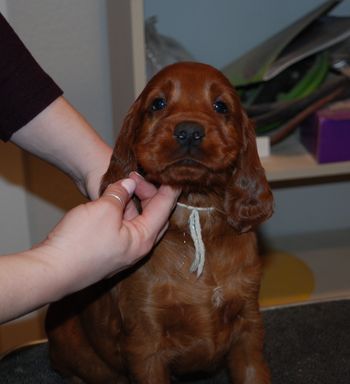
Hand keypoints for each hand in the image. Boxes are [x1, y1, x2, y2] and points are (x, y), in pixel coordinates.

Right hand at [42, 174, 180, 291]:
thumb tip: (128, 184)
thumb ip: (120, 194)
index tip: (172, 175)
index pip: (164, 209)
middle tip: (135, 177)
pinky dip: (122, 212)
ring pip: (136, 221)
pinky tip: (112, 201)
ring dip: (133, 202)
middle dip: (149, 194)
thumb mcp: (104, 210)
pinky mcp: (108, 251)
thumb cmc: (79, 243)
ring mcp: (122, 251)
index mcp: (143, 239)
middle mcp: (137, 248)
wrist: (51, 271)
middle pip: (153, 216)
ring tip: (121, 185)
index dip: (168, 189)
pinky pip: (122, 227)